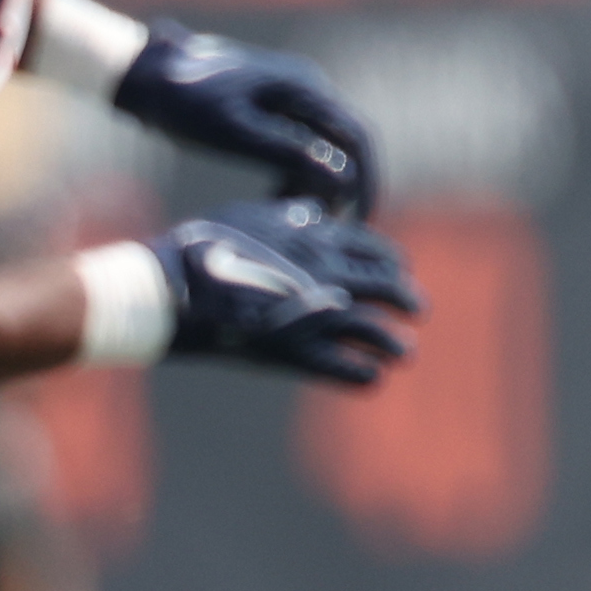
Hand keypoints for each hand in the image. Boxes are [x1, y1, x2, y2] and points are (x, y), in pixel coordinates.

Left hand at [107, 28, 377, 212]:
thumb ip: (291, 154)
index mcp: (303, 88)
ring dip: (315, 184)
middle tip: (333, 231)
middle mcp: (306, 87)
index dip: (366, 183)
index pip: (357, 138)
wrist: (145, 74)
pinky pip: (300, 145)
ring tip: (292, 218)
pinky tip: (275, 199)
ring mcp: (289, 95)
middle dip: (342, 189)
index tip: (360, 222)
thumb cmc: (185, 104)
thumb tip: (343, 179)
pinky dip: (295, 174)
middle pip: (345, 145)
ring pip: (322, 148)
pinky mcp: (271, 106)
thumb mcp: (236, 134)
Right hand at [153, 202, 417, 388]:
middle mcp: (324, 275)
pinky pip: (342, 367)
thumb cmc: (205, 247)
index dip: (392, 261)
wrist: (173, 289)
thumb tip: (316, 212)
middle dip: (406, 298)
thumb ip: (289, 216)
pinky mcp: (294, 353)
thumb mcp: (251, 215)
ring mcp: (312, 316)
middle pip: (385, 286)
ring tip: (406, 353)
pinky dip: (362, 373)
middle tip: (417, 308)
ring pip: (374, 329)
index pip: (374, 248)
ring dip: (394, 342)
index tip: (400, 269)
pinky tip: (373, 378)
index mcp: (316, 239)